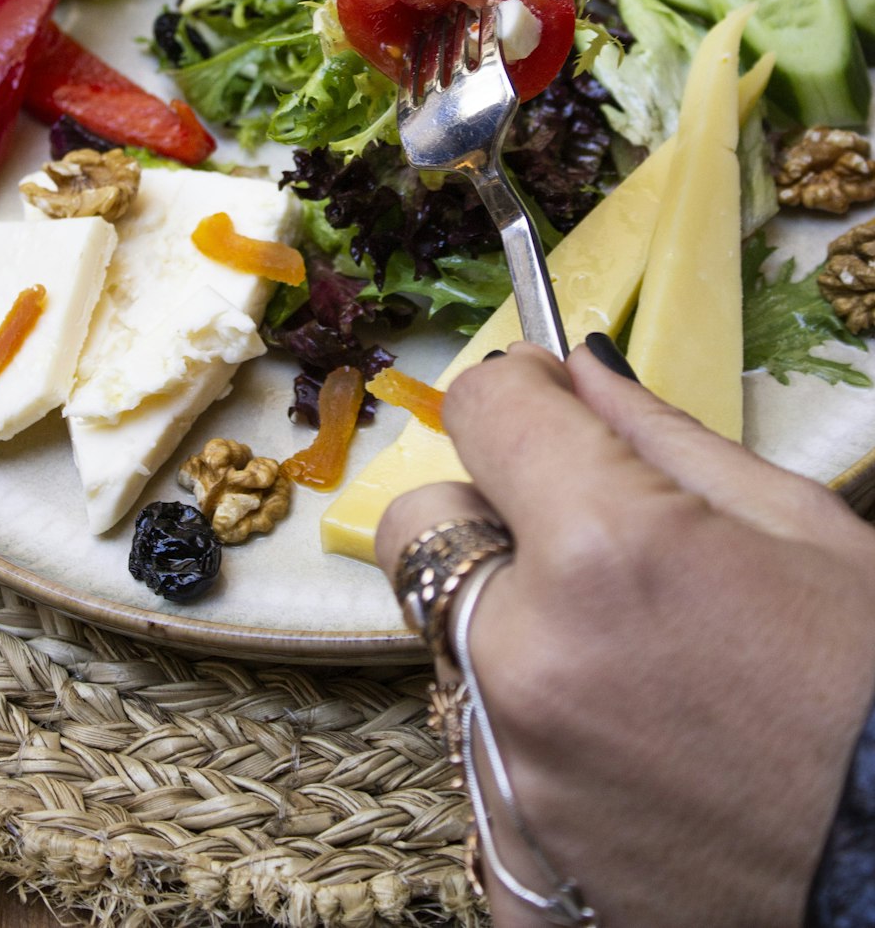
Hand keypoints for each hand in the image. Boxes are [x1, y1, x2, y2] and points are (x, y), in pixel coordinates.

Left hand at [376, 342, 874, 927]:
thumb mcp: (801, 531)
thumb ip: (664, 436)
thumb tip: (581, 371)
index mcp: (601, 547)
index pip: (481, 411)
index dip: (515, 391)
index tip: (544, 401)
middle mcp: (526, 655)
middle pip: (424, 528)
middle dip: (487, 512)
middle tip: (579, 543)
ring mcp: (511, 766)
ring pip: (450, 642)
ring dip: (514, 629)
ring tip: (631, 669)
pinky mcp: (515, 853)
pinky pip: (479, 753)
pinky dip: (533, 736)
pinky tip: (627, 752)